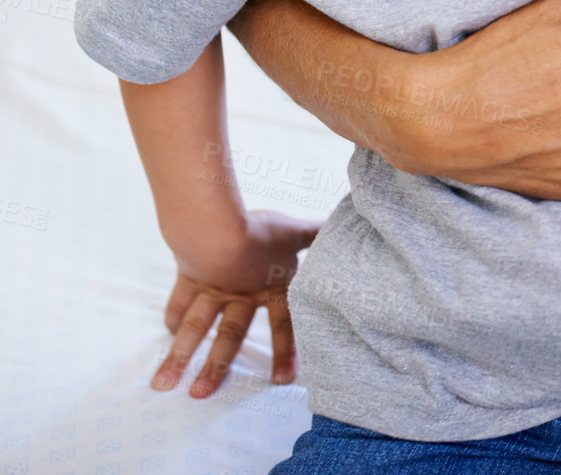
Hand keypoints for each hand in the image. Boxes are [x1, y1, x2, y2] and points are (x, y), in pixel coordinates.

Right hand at [154, 209, 320, 396]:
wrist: (218, 230)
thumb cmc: (261, 231)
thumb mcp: (293, 231)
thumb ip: (314, 232)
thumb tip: (338, 225)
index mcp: (270, 287)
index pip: (283, 323)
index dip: (284, 351)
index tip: (282, 380)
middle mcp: (241, 296)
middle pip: (230, 335)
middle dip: (216, 366)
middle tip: (202, 395)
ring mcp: (213, 290)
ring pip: (196, 327)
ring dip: (179, 356)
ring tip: (164, 383)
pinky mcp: (190, 278)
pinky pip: (181, 300)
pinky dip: (174, 315)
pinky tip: (168, 332)